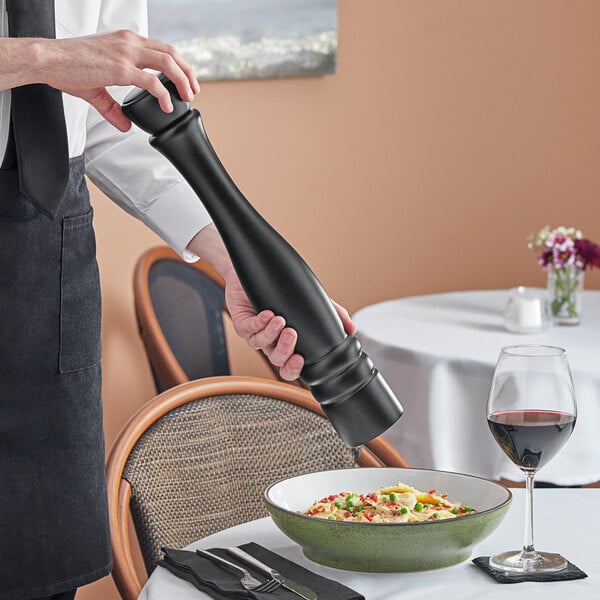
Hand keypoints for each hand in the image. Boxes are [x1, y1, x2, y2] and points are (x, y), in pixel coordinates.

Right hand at [37, 30, 199, 129]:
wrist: (48, 60)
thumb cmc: (68, 67)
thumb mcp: (96, 87)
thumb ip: (114, 108)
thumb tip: (125, 125)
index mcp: (126, 41)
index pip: (161, 48)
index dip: (178, 64)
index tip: (185, 81)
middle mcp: (129, 43)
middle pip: (171, 53)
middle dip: (187, 73)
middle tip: (194, 91)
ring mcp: (125, 54)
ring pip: (167, 63)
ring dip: (182, 81)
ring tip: (187, 97)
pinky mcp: (120, 69)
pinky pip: (151, 81)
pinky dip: (163, 95)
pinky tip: (167, 106)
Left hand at [225, 276, 356, 381]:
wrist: (253, 275)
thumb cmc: (281, 293)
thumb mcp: (311, 303)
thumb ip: (332, 315)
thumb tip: (352, 329)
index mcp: (287, 345)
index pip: (290, 367)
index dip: (295, 369)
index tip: (302, 360)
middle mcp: (271, 344)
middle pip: (276, 360)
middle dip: (285, 351)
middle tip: (292, 335)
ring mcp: (256, 335)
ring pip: (262, 345)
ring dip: (272, 333)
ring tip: (281, 319)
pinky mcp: (243, 324)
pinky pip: (250, 328)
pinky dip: (260, 322)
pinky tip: (268, 313)